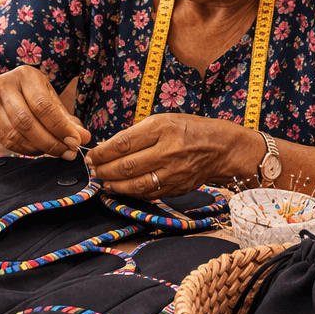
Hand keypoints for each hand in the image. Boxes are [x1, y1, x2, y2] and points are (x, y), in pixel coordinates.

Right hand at [0, 65, 89, 158]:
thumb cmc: (27, 95)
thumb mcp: (47, 97)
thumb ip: (65, 118)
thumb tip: (83, 137)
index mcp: (25, 75)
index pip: (43, 106)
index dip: (60, 127)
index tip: (75, 141)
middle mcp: (4, 85)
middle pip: (27, 122)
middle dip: (51, 142)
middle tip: (68, 152)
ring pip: (15, 135)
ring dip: (39, 148)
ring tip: (56, 152)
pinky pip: (7, 142)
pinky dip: (26, 150)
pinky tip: (38, 150)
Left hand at [86, 115, 252, 197]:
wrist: (222, 148)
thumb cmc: (190, 129)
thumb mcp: (164, 120)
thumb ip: (139, 133)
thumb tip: (110, 148)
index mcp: (162, 128)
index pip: (123, 143)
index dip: (103, 152)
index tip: (92, 155)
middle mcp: (167, 151)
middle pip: (126, 166)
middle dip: (104, 170)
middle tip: (94, 170)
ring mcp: (173, 172)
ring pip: (135, 184)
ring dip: (114, 185)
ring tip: (103, 181)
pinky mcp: (176, 187)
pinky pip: (148, 193)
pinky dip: (131, 192)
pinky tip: (120, 188)